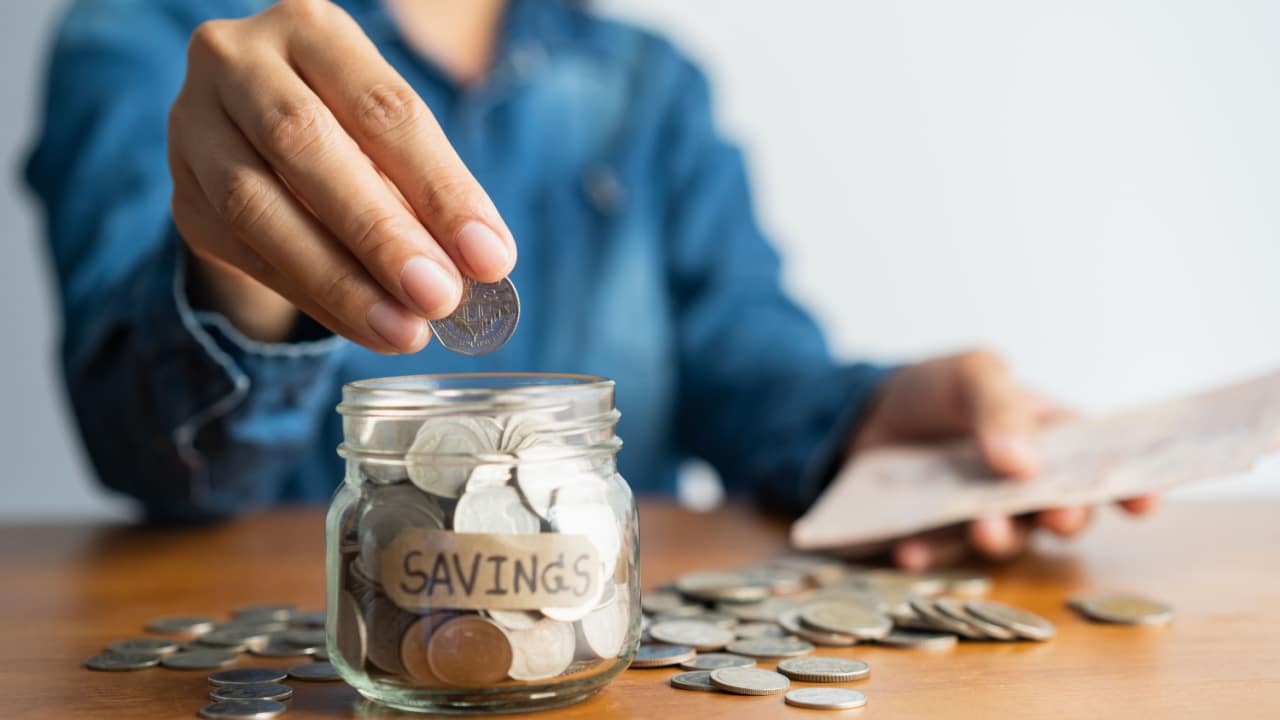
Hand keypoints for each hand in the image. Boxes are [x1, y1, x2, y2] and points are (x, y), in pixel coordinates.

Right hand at [168, 0, 514, 351]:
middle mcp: (237, 62)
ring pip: (259, 206)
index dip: (440, 187)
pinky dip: (314, 298)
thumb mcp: (391, 140)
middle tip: (439, 297)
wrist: (256, 139)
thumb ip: (428, 190)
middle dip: (381, 233)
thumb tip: (483, 262)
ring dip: (340, 280)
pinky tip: (366, 327)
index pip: (383, 108)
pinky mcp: (182, 194)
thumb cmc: (350, 132)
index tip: (490, 258)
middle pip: (307, 145)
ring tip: (404, 330)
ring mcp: (194, 126)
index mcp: (311, 29)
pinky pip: (246, 254)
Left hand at [852, 350, 1158, 569]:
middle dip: (1066, 517)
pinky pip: (939, 554)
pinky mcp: (937, 537)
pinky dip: (928, 553)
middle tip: (1057, 515)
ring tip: (983, 527)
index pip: (1100, 462)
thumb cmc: (931, 390)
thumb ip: (999, 405)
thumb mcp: (968, 374)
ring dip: (1000, 538)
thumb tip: (1025, 464)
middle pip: (1063, 511)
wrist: (859, 416)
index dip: (1130, 485)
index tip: (1144, 503)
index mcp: (1048, 437)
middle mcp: (1023, 485)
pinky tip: (910, 547)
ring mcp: (982, 515)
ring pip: (1009, 540)